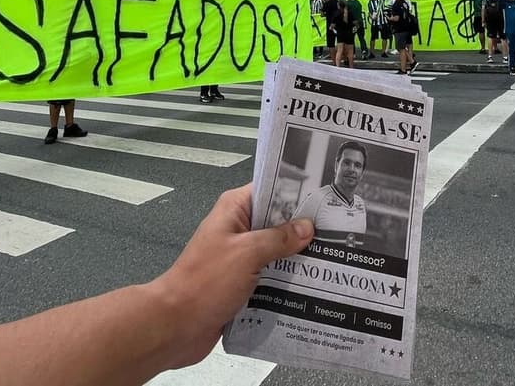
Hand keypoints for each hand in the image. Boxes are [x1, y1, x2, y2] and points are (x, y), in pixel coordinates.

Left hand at [154, 185, 313, 369]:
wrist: (176, 325)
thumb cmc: (205, 282)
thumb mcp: (247, 253)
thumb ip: (279, 239)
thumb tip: (306, 227)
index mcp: (234, 210)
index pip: (270, 189)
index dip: (296, 192)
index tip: (325, 197)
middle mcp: (237, 229)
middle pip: (277, 221)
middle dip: (303, 228)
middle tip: (337, 231)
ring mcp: (239, 256)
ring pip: (276, 250)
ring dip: (297, 256)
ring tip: (331, 258)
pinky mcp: (242, 281)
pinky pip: (270, 274)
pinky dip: (286, 278)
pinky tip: (311, 283)